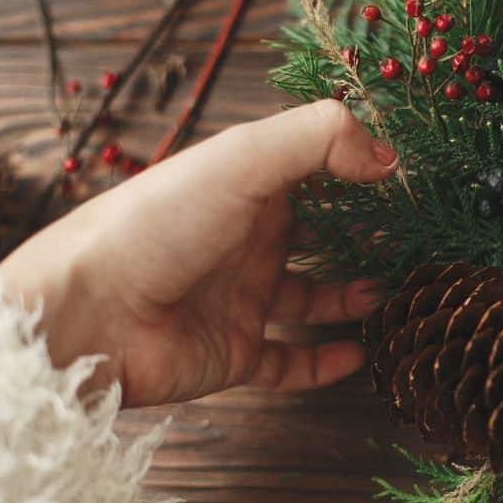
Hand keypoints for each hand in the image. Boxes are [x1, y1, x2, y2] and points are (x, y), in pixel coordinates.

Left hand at [0, 100, 398, 406]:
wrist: (86, 314)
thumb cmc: (156, 224)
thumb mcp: (243, 158)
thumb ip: (321, 139)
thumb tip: (390, 156)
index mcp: (248, 189)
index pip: (313, 172)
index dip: (358, 171)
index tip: (407, 179)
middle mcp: (247, 241)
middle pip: (319, 238)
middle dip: (365, 240)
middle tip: (416, 243)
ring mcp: (241, 299)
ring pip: (312, 299)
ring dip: (353, 298)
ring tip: (395, 292)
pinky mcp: (235, 354)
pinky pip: (290, 360)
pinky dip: (326, 363)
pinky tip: (359, 353)